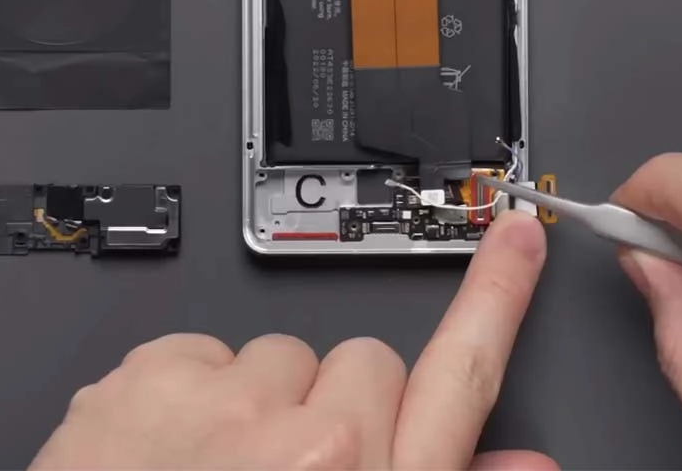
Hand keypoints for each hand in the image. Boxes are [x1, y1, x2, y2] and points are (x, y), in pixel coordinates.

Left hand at [30, 209, 556, 470]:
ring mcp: (230, 408)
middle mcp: (316, 448)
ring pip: (279, 355)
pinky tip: (166, 460)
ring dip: (258, 407)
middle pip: (363, 360)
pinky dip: (188, 397)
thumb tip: (527, 467)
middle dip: (338, 407)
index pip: (464, 375)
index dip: (499, 295)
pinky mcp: (153, 381)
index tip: (516, 234)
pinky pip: (203, 350)